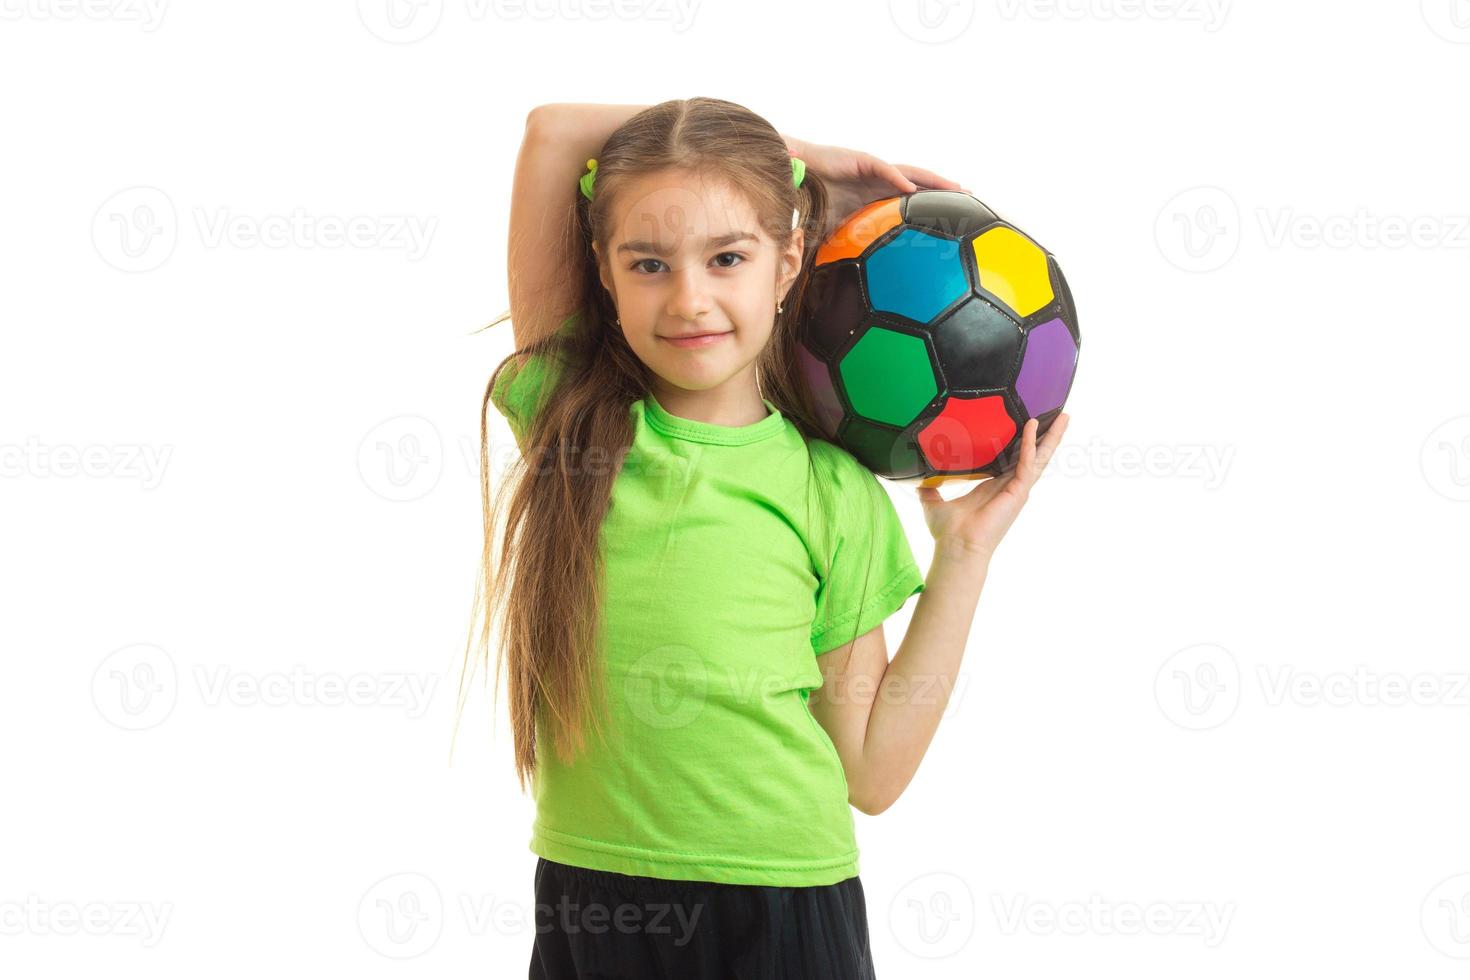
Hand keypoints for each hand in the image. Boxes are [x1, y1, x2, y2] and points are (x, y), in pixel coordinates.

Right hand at [783, 135, 969, 239]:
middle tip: (971, 202)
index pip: (911, 203)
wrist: (793, 175)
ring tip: (957, 189)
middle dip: (945, 193)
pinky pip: (884, 170)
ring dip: (934, 181)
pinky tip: (913, 189)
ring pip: (910, 174)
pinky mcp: (860, 160)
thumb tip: (834, 290)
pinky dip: (898, 179)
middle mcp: (880, 182)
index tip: (954, 224)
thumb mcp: (829, 234)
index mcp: (877, 197)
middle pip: (920, 186)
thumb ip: (839, 254)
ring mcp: (873, 170)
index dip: (933, 211)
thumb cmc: (810, 202)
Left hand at [916, 413, 1069, 559]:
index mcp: (995, 487)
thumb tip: (920, 484)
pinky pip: (1027, 463)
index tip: (1032, 425)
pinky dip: (1030, 445)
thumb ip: (931, 491)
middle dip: (1048, 437)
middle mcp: (1011, 487)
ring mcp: (1017, 490)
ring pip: (1040, 458)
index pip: (1015, 459)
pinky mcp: (1017, 492)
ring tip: (1064, 418)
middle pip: (1035, 456)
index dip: (1025, 443)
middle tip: (1061, 417)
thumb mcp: (934, 505)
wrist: (955, 547)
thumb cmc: (948, 533)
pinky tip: (1033, 427)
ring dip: (1051, 438)